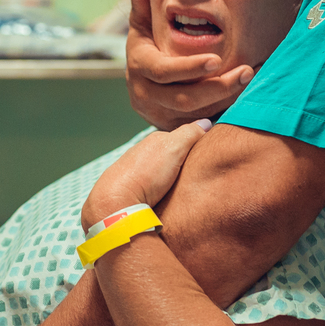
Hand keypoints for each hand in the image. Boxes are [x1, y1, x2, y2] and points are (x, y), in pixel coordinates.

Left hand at [82, 119, 212, 230]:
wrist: (116, 203)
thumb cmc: (145, 174)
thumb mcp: (173, 148)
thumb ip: (190, 133)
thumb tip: (207, 122)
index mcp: (153, 142)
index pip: (180, 137)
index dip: (195, 144)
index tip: (208, 152)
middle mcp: (142, 154)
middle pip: (169, 155)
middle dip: (181, 161)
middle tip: (199, 172)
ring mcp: (135, 173)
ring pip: (159, 172)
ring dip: (169, 177)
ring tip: (184, 187)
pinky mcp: (132, 192)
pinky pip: (151, 187)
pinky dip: (159, 189)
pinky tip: (165, 197)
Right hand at [120, 0, 253, 129]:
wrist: (145, 86)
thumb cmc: (150, 45)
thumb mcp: (143, 21)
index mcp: (139, 66)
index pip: (164, 71)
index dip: (188, 68)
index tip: (215, 60)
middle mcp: (145, 94)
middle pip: (182, 98)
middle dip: (217, 87)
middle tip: (247, 72)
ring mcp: (160, 115)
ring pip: (195, 114)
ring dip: (226, 99)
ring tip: (251, 80)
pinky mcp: (175, 128)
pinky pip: (201, 125)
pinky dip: (224, 111)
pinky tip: (246, 97)